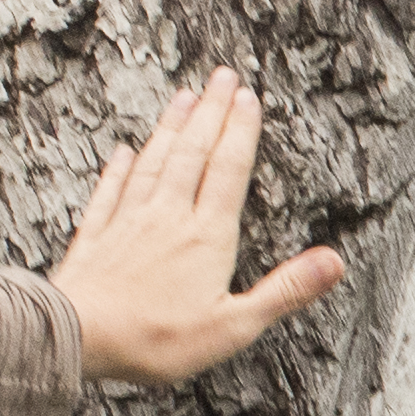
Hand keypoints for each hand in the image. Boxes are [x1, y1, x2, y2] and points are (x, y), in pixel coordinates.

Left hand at [51, 71, 354, 384]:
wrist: (79, 336)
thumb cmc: (157, 339)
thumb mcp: (234, 325)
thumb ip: (285, 290)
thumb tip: (335, 263)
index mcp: (206, 236)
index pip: (228, 170)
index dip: (240, 131)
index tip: (248, 97)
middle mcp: (168, 217)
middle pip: (193, 153)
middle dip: (210, 112)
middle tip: (222, 76)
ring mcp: (129, 221)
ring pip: (154, 162)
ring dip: (170, 127)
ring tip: (182, 96)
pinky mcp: (98, 235)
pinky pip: (111, 191)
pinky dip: (119, 168)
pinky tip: (123, 151)